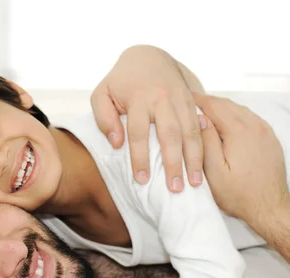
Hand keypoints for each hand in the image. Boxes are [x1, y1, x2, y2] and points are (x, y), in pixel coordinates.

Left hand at [91, 45, 203, 191]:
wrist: (148, 56)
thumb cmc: (120, 81)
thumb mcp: (101, 94)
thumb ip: (103, 118)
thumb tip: (117, 143)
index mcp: (139, 98)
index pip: (138, 133)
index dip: (140, 158)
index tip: (141, 180)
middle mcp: (162, 99)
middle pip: (170, 135)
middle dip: (174, 164)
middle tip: (175, 189)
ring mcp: (181, 99)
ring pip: (191, 131)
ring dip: (195, 159)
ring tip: (196, 183)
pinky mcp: (192, 101)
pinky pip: (201, 126)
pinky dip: (205, 146)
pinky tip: (208, 165)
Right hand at [194, 92, 288, 225]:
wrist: (269, 208)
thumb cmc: (238, 195)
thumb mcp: (214, 172)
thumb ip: (205, 143)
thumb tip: (199, 119)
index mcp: (240, 132)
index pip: (214, 106)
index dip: (196, 100)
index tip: (183, 97)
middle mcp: (256, 127)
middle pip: (228, 105)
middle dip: (208, 102)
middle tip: (190, 102)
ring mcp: (265, 132)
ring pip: (239, 110)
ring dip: (221, 108)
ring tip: (204, 112)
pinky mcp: (269, 139)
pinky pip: (250, 118)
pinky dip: (235, 115)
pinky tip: (225, 123)